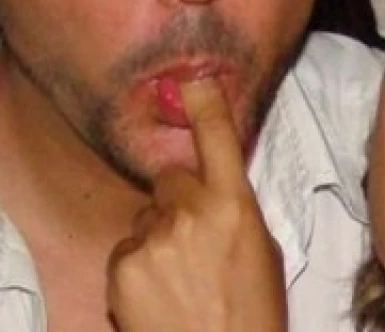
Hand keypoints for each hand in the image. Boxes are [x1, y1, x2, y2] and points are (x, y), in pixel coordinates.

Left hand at [106, 79, 286, 331]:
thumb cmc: (252, 315)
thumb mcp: (262, 253)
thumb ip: (235, 212)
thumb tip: (213, 190)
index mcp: (236, 206)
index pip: (219, 138)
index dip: (204, 102)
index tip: (192, 76)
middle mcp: (191, 212)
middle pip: (171, 179)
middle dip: (177, 200)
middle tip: (193, 241)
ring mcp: (153, 238)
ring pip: (147, 215)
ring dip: (157, 237)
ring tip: (177, 279)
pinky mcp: (123, 265)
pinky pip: (127, 247)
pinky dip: (137, 266)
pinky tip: (158, 294)